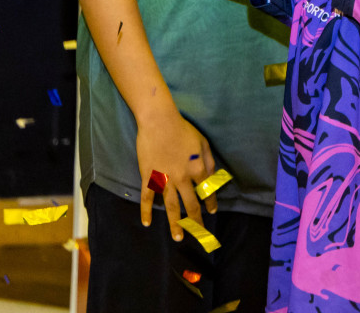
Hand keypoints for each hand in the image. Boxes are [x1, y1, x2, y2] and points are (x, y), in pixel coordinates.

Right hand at [135, 106, 217, 240]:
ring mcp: (165, 180)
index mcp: (198, 169)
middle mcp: (183, 178)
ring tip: (178, 237)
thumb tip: (213, 178)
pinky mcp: (149, 177)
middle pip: (191, 204)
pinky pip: (147, 198)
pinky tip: (147, 222)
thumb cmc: (184, 130)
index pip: (207, 191)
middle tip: (199, 233)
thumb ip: (209, 162)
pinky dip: (146, 211)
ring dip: (175, 223)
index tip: (212, 212)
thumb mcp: (204, 143)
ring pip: (171, 206)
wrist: (159, 123)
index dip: (210, 203)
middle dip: (196, 221)